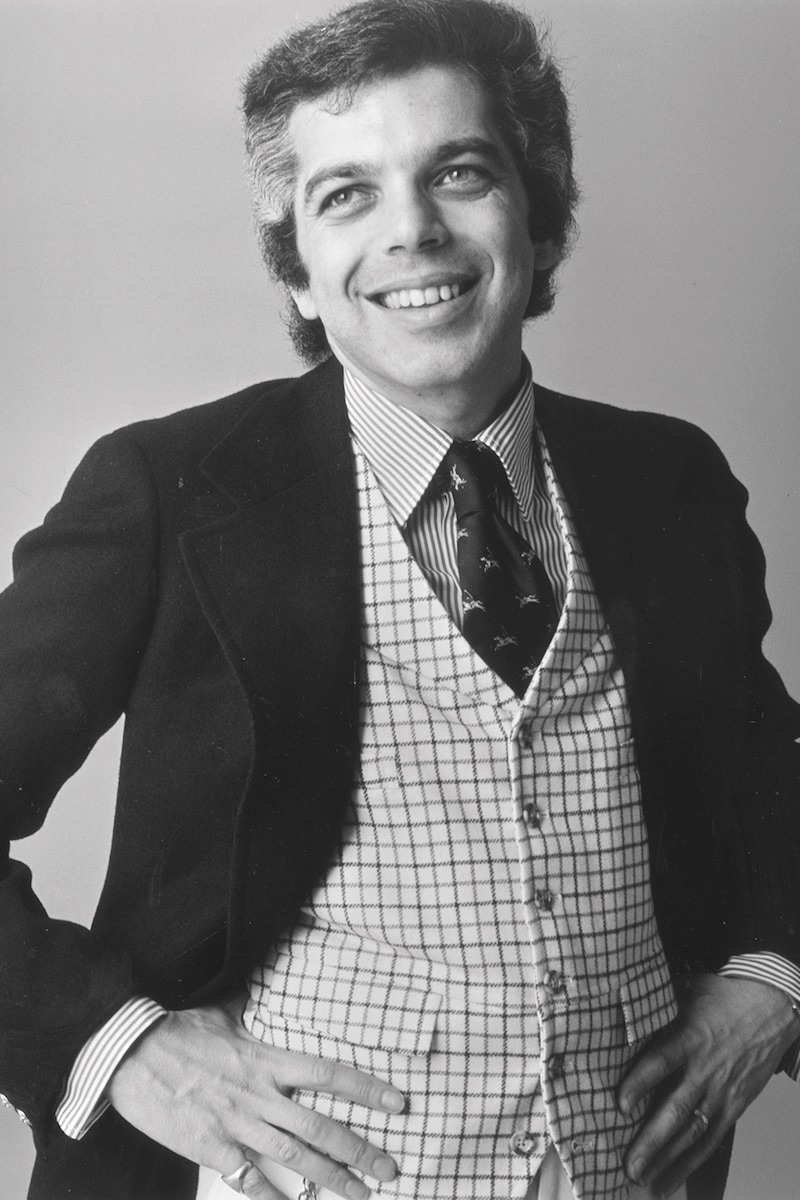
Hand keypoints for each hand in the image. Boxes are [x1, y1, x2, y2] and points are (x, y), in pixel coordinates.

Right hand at [107, 1000, 404, 1199]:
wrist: (130, 1052)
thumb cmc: (175, 1030)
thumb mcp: (222, 1012)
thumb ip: (250, 1010)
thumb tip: (262, 988)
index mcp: (266, 1058)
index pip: (328, 1073)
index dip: (365, 1088)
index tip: (396, 1101)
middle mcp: (260, 1094)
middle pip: (321, 1125)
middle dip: (360, 1148)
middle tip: (391, 1167)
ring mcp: (237, 1124)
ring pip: (295, 1156)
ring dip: (331, 1178)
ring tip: (362, 1194)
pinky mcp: (212, 1148)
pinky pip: (250, 1180)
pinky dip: (275, 1199)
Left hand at [616, 973, 798, 1197]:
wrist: (770, 1007)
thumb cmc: (721, 997)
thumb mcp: (684, 993)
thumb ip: (655, 1010)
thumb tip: (614, 1009)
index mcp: (690, 1037)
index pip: (661, 1061)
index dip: (640, 1082)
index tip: (620, 1103)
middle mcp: (705, 1069)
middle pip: (676, 1109)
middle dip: (651, 1139)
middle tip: (627, 1162)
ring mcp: (721, 1091)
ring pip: (692, 1132)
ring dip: (667, 1158)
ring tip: (642, 1179)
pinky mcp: (734, 1106)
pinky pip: (711, 1139)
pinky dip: (691, 1162)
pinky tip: (671, 1178)